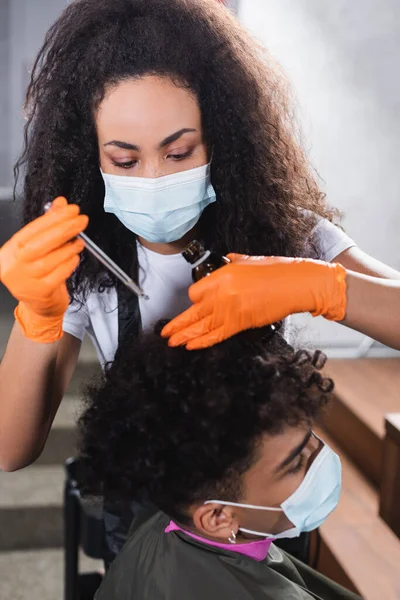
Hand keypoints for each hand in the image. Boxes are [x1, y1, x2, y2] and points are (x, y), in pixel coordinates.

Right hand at [0, 197, 87, 342]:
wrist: (39, 307)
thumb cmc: (38, 274)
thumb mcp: (39, 249)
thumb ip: (49, 226)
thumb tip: (61, 203)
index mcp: (9, 252)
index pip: (30, 230)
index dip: (52, 218)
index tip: (71, 209)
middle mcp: (13, 267)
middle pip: (38, 244)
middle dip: (63, 229)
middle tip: (81, 220)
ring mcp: (26, 282)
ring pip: (49, 260)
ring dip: (68, 247)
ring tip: (80, 241)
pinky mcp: (41, 293)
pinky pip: (58, 274)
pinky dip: (69, 263)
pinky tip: (75, 257)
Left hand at [162, 254, 346, 349]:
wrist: (296, 284)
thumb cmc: (278, 270)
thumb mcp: (250, 260)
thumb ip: (233, 263)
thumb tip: (227, 261)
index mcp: (222, 275)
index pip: (196, 292)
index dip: (194, 298)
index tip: (195, 303)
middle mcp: (222, 293)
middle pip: (193, 311)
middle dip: (178, 324)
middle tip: (166, 332)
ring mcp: (230, 310)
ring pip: (200, 326)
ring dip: (184, 336)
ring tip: (172, 342)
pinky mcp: (240, 323)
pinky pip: (215, 335)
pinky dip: (201, 342)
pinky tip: (190, 346)